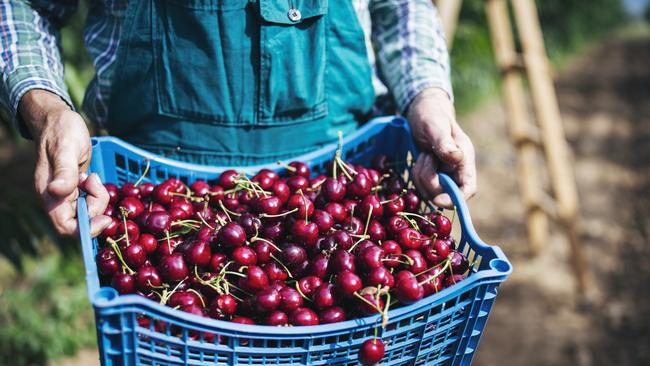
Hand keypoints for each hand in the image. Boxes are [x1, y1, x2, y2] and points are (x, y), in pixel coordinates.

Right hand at [20, 90, 110, 236]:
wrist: (59, 120)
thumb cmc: (61, 131)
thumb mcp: (66, 149)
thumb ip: (64, 172)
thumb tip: (57, 192)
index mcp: (49, 194)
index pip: (66, 227)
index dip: (87, 228)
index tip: (105, 217)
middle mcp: (56, 198)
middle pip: (82, 221)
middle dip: (96, 206)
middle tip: (96, 182)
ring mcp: (66, 195)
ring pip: (88, 211)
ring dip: (97, 197)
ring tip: (92, 175)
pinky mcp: (75, 190)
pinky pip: (90, 201)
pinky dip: (96, 193)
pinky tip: (91, 176)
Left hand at [406, 88, 476, 207]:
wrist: (423, 110)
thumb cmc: (431, 115)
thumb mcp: (435, 126)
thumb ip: (445, 143)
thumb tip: (456, 158)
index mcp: (464, 159)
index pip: (468, 189)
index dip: (455, 199)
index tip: (437, 200)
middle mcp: (457, 169)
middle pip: (445, 194)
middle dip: (429, 181)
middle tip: (425, 158)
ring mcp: (444, 173)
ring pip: (431, 191)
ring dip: (421, 176)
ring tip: (424, 155)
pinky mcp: (433, 175)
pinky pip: (422, 186)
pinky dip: (417, 175)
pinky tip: (420, 159)